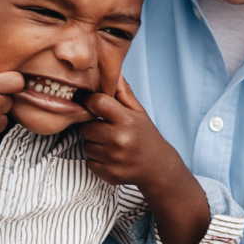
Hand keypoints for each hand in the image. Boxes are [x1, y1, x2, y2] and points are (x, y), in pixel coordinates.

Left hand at [81, 76, 187, 195]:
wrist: (158, 167)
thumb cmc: (145, 136)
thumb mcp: (139, 112)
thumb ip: (123, 92)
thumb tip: (112, 70)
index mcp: (127, 120)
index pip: (96, 102)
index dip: (92, 103)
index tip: (95, 106)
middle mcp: (120, 139)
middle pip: (86, 127)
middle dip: (93, 127)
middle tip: (106, 129)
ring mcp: (114, 158)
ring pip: (85, 145)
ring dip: (93, 144)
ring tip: (110, 144)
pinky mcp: (108, 174)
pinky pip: (88, 161)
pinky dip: (96, 159)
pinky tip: (110, 157)